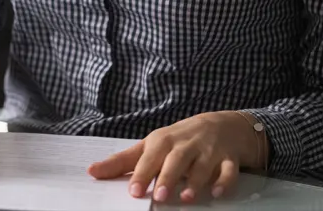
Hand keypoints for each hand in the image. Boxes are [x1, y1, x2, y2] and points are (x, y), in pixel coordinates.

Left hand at [87, 112, 262, 203]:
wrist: (223, 124)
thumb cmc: (179, 139)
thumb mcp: (151, 145)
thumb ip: (123, 161)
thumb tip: (92, 171)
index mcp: (163, 141)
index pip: (150, 157)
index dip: (142, 174)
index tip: (134, 191)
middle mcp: (185, 144)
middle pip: (175, 159)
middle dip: (167, 177)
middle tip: (158, 197)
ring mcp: (209, 150)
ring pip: (202, 165)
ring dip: (195, 181)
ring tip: (186, 198)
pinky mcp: (229, 158)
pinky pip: (229, 170)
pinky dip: (224, 180)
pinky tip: (217, 192)